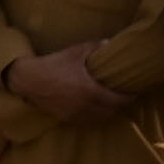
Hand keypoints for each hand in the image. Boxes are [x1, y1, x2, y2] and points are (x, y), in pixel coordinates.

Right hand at [7, 45, 128, 124]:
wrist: (29, 80)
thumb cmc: (54, 64)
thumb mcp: (75, 52)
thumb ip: (94, 48)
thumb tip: (109, 43)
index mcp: (92, 92)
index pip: (119, 100)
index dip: (129, 97)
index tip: (134, 92)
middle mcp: (87, 107)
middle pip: (112, 111)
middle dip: (119, 104)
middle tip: (123, 96)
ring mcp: (77, 114)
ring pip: (100, 118)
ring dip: (108, 111)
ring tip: (110, 102)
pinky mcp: (67, 118)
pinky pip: (87, 120)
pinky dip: (94, 115)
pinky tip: (93, 107)